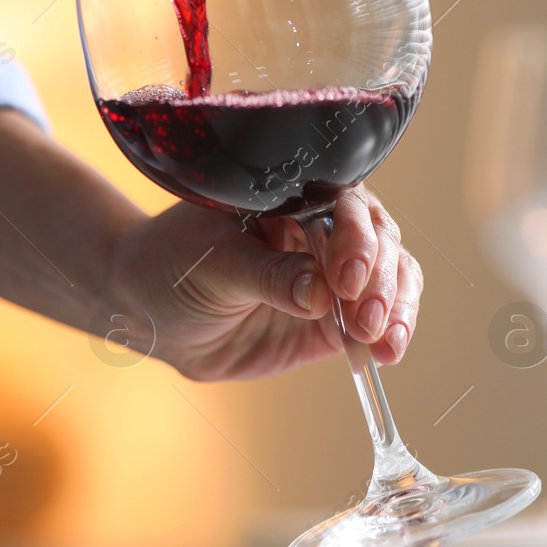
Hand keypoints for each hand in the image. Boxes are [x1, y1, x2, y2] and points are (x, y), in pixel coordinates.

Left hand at [106, 186, 423, 380]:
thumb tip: (320, 295)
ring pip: (390, 276)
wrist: (151, 314)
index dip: (354, 239)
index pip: (343, 205)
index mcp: (294, 194)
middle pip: (378, 239)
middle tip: (366, 318)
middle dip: (379, 279)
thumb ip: (267, 276)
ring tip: (385, 341)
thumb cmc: (172, 265)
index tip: (346, 277)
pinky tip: (386, 352)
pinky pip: (376, 320)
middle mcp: (322, 227)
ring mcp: (333, 273)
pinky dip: (390, 332)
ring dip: (396, 307)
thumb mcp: (213, 264)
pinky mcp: (334, 318)